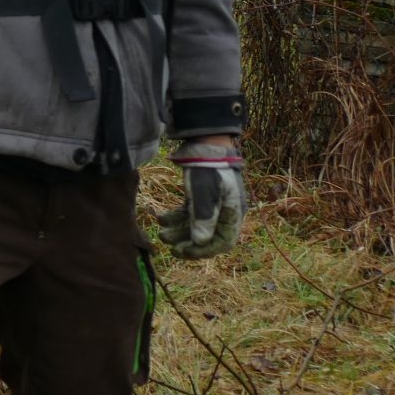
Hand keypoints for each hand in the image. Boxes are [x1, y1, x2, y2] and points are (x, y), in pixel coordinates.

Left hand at [155, 137, 245, 259]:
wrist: (205, 142)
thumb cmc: (208, 169)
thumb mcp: (205, 195)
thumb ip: (203, 219)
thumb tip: (200, 242)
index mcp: (234, 213)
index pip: (222, 242)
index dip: (203, 251)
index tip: (184, 252)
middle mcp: (226, 210)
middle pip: (207, 235)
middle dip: (186, 241)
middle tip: (167, 244)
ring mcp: (213, 202)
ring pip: (195, 224)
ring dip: (178, 230)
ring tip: (160, 232)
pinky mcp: (201, 194)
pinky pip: (189, 212)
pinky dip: (176, 217)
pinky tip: (161, 218)